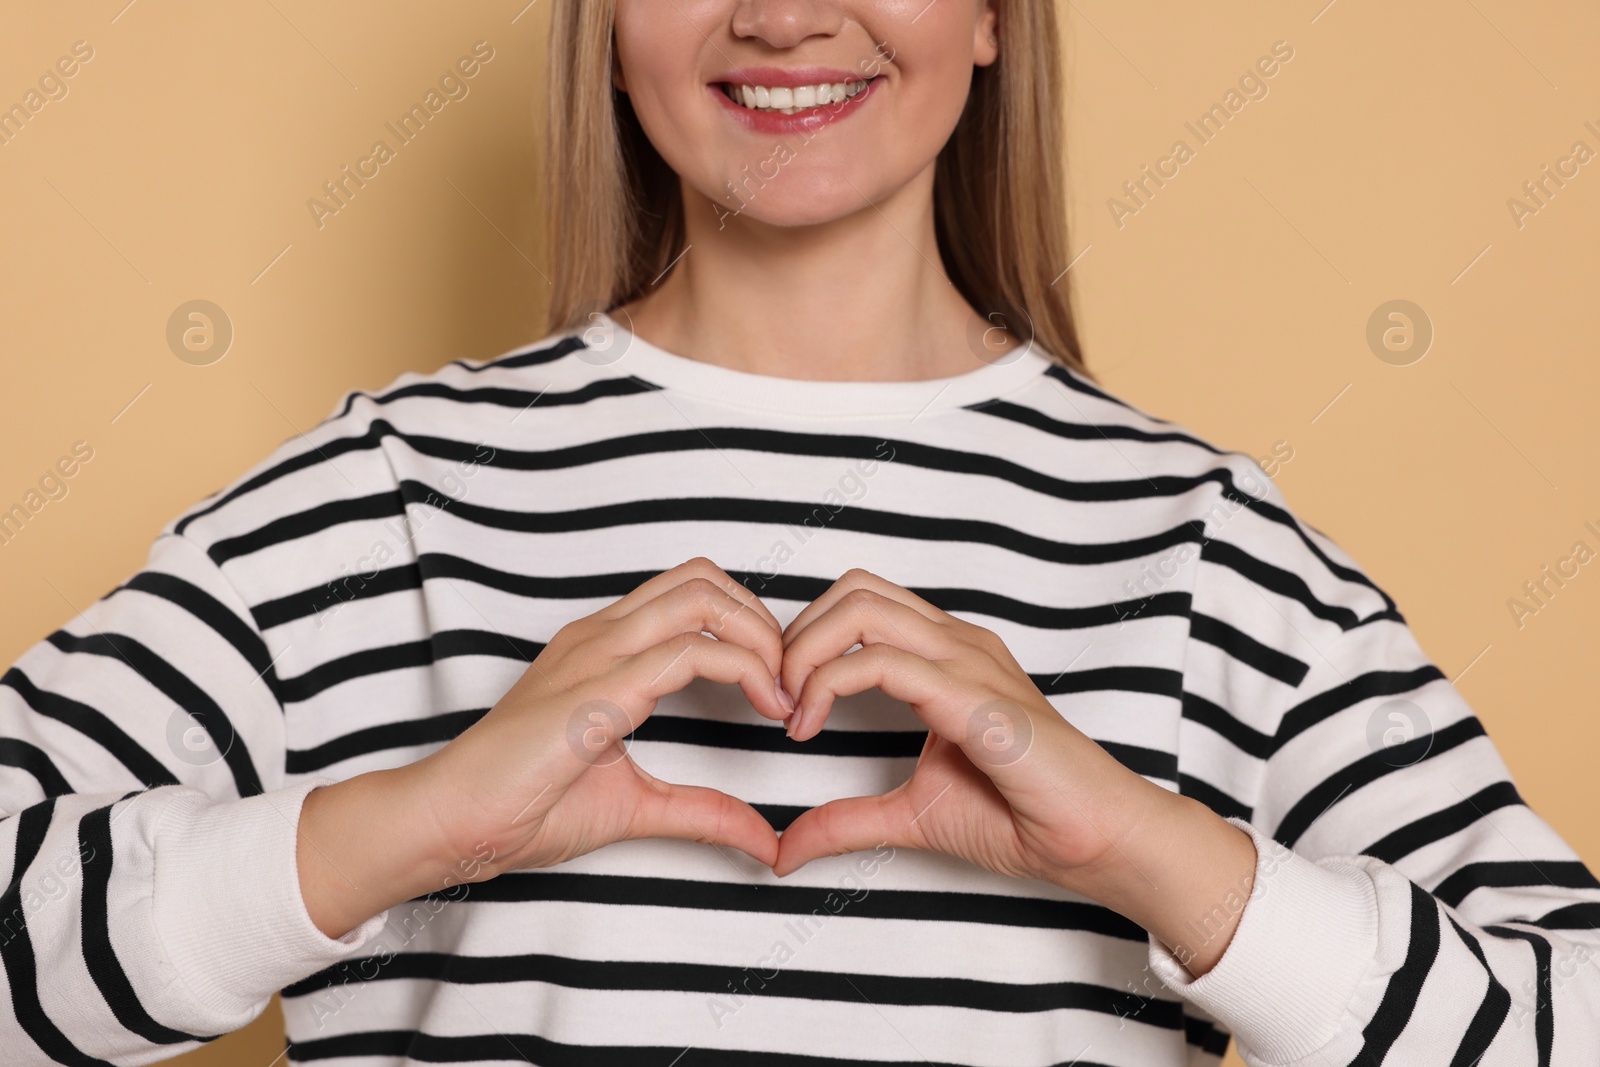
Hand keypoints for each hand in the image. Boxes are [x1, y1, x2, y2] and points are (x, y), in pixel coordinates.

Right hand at [299, 558, 793, 937]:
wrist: (453, 824)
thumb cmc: (521, 807)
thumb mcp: (635, 806)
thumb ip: (701, 813)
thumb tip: (764, 839)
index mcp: (603, 649)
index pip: (691, 594)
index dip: (747, 626)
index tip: (779, 687)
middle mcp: (601, 636)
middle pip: (703, 578)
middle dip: (763, 621)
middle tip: (790, 682)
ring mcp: (596, 654)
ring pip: (701, 597)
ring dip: (760, 638)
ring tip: (783, 694)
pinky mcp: (597, 689)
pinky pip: (686, 650)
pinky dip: (744, 669)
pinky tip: (765, 710)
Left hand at [770, 568, 1258, 975]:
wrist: (1094, 840)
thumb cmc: (1023, 816)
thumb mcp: (910, 815)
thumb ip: (847, 821)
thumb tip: (785, 847)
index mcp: (947, 654)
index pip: (860, 602)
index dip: (805, 641)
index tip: (782, 705)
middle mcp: (957, 643)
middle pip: (853, 589)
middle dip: (795, 637)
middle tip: (777, 701)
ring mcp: (969, 661)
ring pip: (861, 609)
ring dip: (805, 654)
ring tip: (792, 712)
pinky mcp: (976, 696)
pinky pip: (885, 662)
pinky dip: (829, 685)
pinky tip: (812, 726)